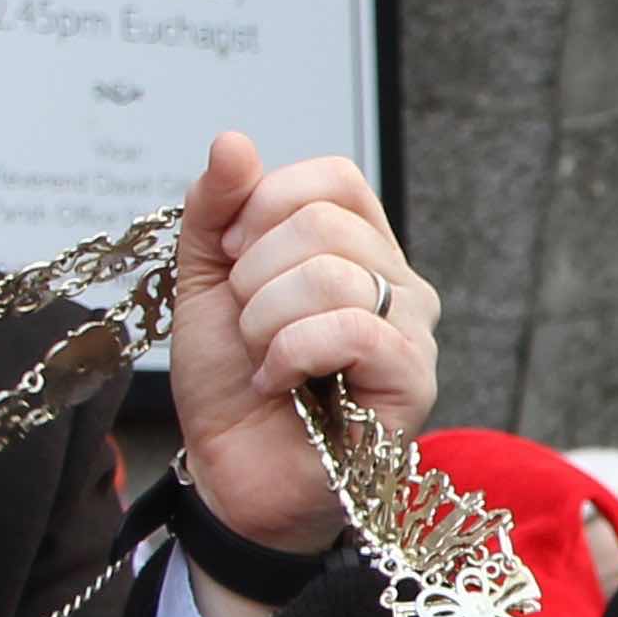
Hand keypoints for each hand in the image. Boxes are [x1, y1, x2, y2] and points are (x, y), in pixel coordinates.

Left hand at [162, 131, 437, 560]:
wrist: (230, 474)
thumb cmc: (231, 384)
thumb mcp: (204, 281)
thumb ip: (214, 210)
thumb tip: (233, 142)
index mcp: (358, 247)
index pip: (333, 179)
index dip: (266, 206)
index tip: (231, 261)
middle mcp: (398, 282)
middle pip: (326, 224)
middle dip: (255, 274)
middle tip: (246, 326)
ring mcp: (413, 332)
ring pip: (335, 274)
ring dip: (267, 319)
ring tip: (261, 358)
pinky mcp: (413, 381)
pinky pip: (353, 329)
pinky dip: (292, 352)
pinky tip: (278, 382)